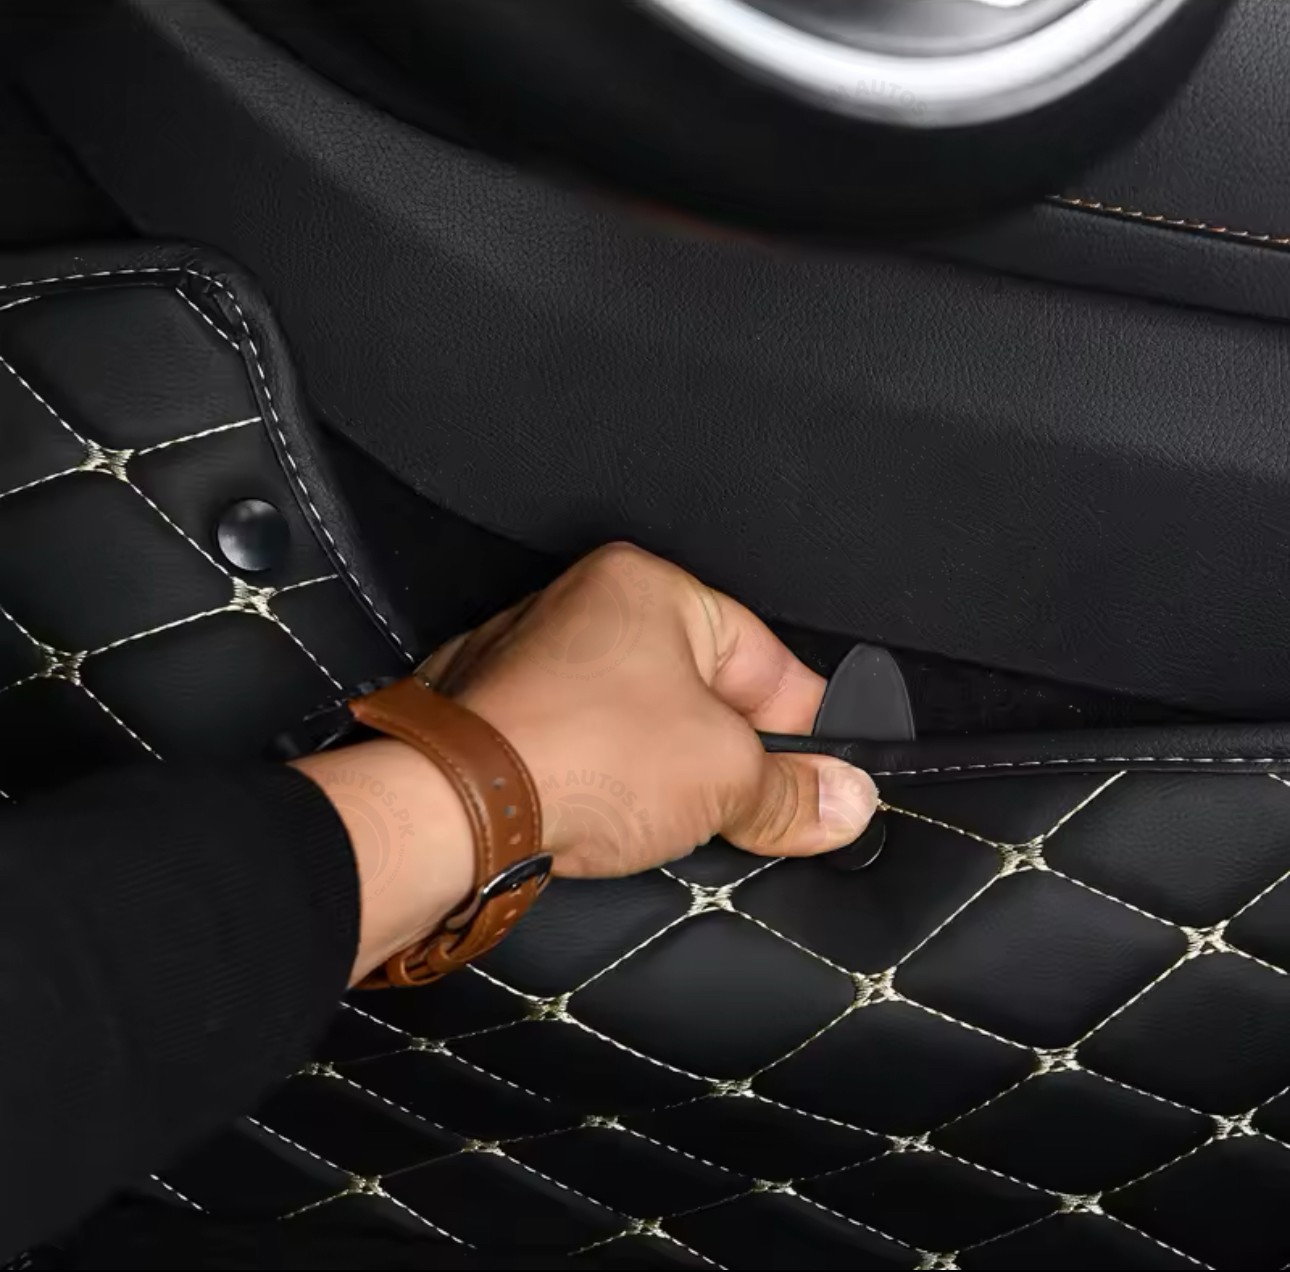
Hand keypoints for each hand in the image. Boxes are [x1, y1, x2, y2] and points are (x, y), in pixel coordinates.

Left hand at [424, 542, 877, 876]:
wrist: (455, 805)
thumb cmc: (582, 756)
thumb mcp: (723, 777)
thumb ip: (792, 790)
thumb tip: (843, 802)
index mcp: (648, 586)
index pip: (760, 655)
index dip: (803, 723)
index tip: (827, 773)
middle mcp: (581, 604)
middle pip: (696, 685)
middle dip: (731, 751)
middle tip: (760, 808)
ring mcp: (528, 655)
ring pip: (633, 715)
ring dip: (665, 767)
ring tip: (678, 818)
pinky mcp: (492, 710)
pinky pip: (578, 739)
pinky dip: (604, 774)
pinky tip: (613, 813)